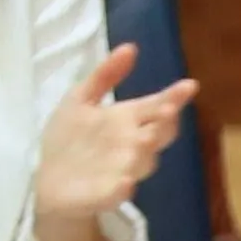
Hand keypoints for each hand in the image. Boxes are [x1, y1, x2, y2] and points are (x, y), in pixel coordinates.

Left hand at [28, 42, 195, 240]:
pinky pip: (120, 189)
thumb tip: (130, 47)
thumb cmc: (70, 139)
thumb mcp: (81, 99)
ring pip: (145, 159)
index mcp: (127, 120)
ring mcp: (123, 170)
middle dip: (164, 123)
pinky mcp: (109, 193)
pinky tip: (124, 182)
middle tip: (167, 110)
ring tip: (144, 139)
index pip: (157, 107)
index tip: (189, 85)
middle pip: (158, 133)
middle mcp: (132, 144)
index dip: (174, 97)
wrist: (51, 182)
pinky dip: (123, 186)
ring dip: (145, 150)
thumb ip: (105, 76)